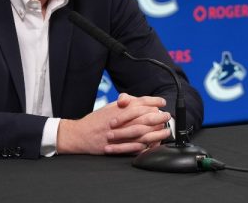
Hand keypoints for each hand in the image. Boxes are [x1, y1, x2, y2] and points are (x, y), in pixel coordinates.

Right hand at [57, 93, 171, 154]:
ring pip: (143, 131)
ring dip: (157, 131)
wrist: (80, 134)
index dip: (154, 101)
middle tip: (167, 116)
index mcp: (120, 108)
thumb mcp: (111, 107)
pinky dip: (146, 144)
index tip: (162, 102)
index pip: (142, 101)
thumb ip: (126, 103)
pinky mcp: (117, 146)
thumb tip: (142, 101)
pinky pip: (136, 146)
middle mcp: (121, 120)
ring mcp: (120, 134)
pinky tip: (154, 143)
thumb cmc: (96, 120)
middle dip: (159, 116)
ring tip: (165, 130)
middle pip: (146, 116)